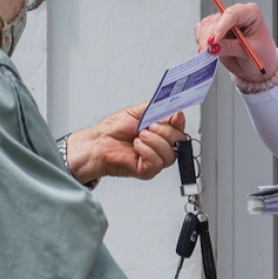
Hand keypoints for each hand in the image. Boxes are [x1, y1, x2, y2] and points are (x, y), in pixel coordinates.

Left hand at [64, 104, 187, 181]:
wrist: (97, 143)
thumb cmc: (112, 130)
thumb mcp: (136, 112)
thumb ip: (156, 108)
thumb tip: (173, 108)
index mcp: (159, 130)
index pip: (179, 127)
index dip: (179, 122)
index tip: (176, 116)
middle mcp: (159, 145)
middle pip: (179, 141)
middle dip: (165, 131)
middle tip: (150, 126)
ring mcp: (155, 158)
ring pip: (170, 154)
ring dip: (155, 142)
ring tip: (140, 136)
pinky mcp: (147, 170)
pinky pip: (157, 163)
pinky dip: (147, 152)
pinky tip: (137, 146)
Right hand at [192, 3, 277, 83]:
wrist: (258, 67)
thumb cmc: (262, 56)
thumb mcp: (248, 53)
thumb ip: (230, 48)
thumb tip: (213, 47)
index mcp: (250, 13)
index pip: (232, 14)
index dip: (221, 26)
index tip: (213, 40)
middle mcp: (236, 15)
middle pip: (216, 19)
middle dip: (209, 35)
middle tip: (206, 50)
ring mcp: (224, 22)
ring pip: (207, 24)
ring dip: (203, 38)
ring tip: (205, 53)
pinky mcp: (215, 30)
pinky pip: (202, 29)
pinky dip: (200, 39)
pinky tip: (205, 49)